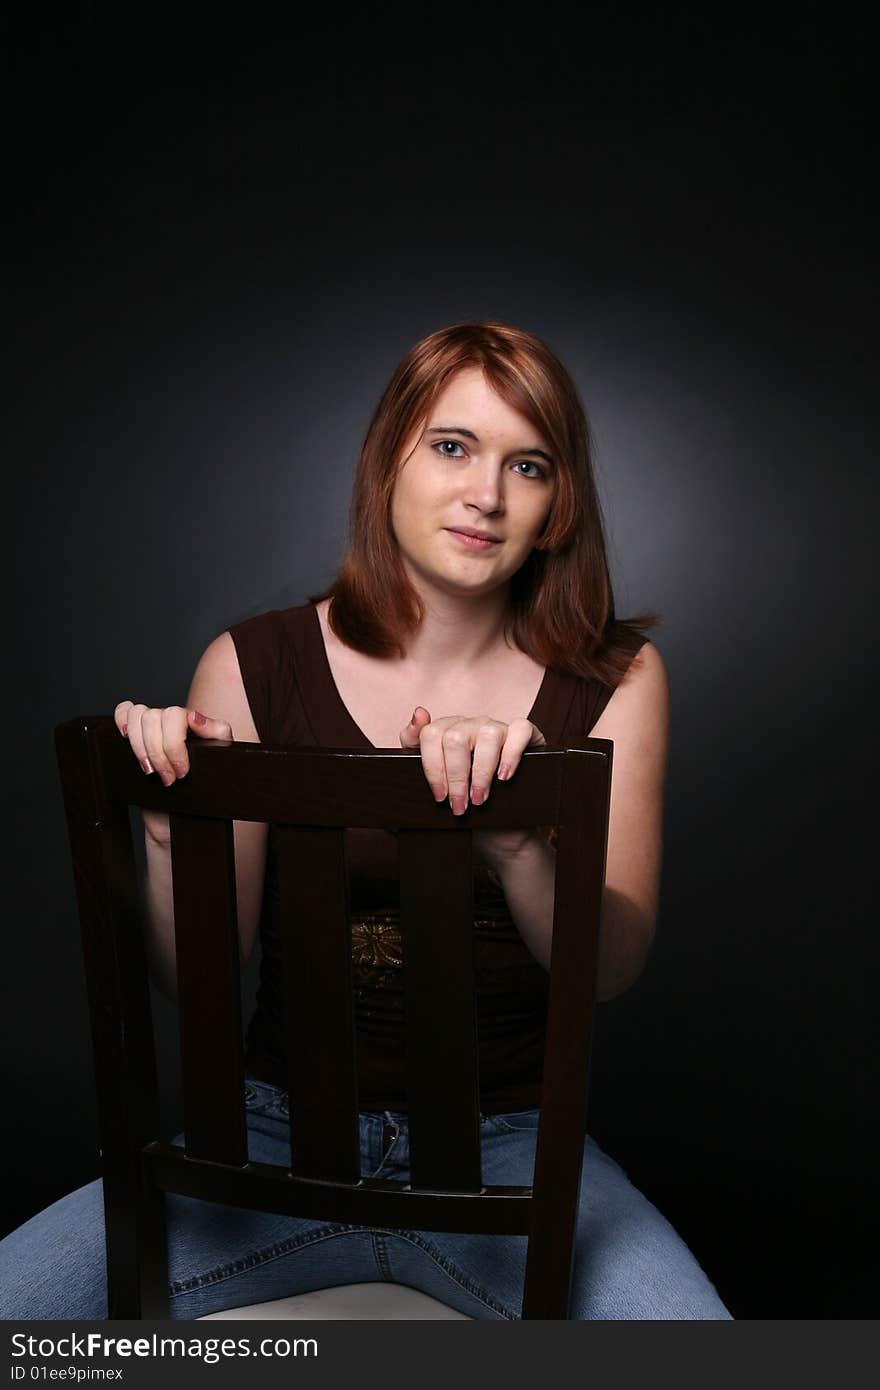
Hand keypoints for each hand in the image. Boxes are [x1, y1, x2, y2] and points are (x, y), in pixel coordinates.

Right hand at [114, 701, 232, 841]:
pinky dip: (122, 719)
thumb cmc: (203, 787)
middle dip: (157, 753)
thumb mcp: (219, 758)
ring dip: (140, 747)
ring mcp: (152, 727)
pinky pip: (124, 711)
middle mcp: (171, 721)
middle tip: (169, 778)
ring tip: (152, 772)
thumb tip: (194, 716)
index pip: (174, 715)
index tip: (181, 772)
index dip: (173, 745)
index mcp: (191, 722)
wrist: (183, 816)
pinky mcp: (134, 735)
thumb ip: (216, 732)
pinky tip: (125, 736)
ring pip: (136, 714)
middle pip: (152, 717)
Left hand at [398, 707, 545, 815]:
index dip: (433, 767)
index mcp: (447, 728)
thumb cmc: (462, 787)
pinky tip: (504, 776)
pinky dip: (512, 754)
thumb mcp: (432, 770)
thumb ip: (414, 741)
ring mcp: (497, 726)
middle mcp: (471, 723)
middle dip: (456, 778)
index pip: (431, 734)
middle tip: (459, 806)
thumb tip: (419, 712)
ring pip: (487, 736)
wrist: (499, 809)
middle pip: (456, 739)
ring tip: (479, 799)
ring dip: (481, 773)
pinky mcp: (523, 733)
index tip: (439, 796)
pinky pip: (520, 731)